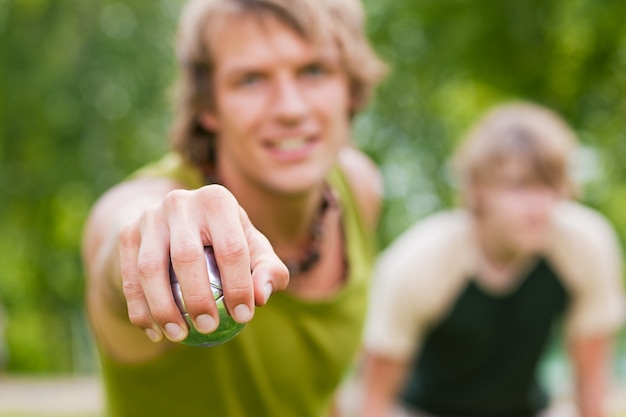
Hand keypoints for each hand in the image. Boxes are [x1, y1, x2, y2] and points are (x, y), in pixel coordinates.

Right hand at [118, 184, 288, 342]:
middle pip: (187, 256)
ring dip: (163, 308)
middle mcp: (180, 202)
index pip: (230, 248)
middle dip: (197, 299)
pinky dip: (140, 310)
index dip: (239, 286)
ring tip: (179, 336)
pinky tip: (156, 334)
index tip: (242, 317)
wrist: (177, 227)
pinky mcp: (127, 232)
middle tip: (208, 328)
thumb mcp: (254, 251)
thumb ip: (270, 272)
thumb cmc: (227, 244)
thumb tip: (261, 297)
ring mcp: (149, 215)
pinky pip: (130, 277)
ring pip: (150, 268)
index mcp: (217, 200)